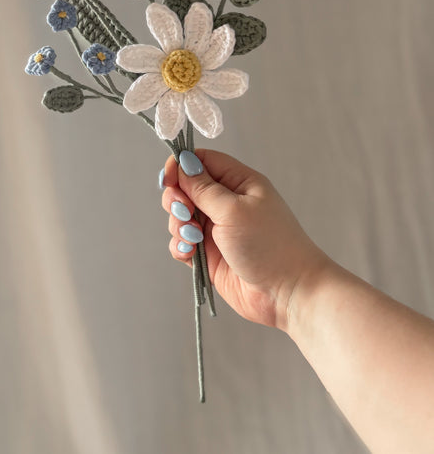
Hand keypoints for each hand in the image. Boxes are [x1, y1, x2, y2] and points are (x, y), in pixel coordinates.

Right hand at [161, 149, 329, 330]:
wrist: (287, 293)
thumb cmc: (269, 245)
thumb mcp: (234, 210)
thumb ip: (203, 188)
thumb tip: (183, 162)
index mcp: (238, 182)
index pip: (202, 161)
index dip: (180, 166)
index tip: (167, 180)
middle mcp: (226, 202)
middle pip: (186, 188)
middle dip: (177, 199)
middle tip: (185, 213)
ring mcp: (217, 228)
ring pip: (181, 216)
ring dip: (179, 225)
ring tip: (194, 238)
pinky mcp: (209, 253)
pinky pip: (183, 242)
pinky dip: (181, 245)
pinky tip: (191, 253)